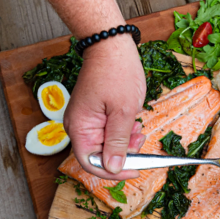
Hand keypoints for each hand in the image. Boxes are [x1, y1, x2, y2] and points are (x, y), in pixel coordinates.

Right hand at [64, 35, 146, 178]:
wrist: (112, 46)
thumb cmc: (116, 72)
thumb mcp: (123, 112)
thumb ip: (118, 142)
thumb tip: (113, 168)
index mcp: (80, 128)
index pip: (91, 164)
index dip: (113, 172)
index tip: (135, 171)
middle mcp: (79, 127)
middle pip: (100, 156)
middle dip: (123, 154)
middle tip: (140, 142)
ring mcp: (87, 121)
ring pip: (107, 146)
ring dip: (126, 143)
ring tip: (138, 130)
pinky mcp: (96, 116)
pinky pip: (109, 133)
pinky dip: (123, 133)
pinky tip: (134, 124)